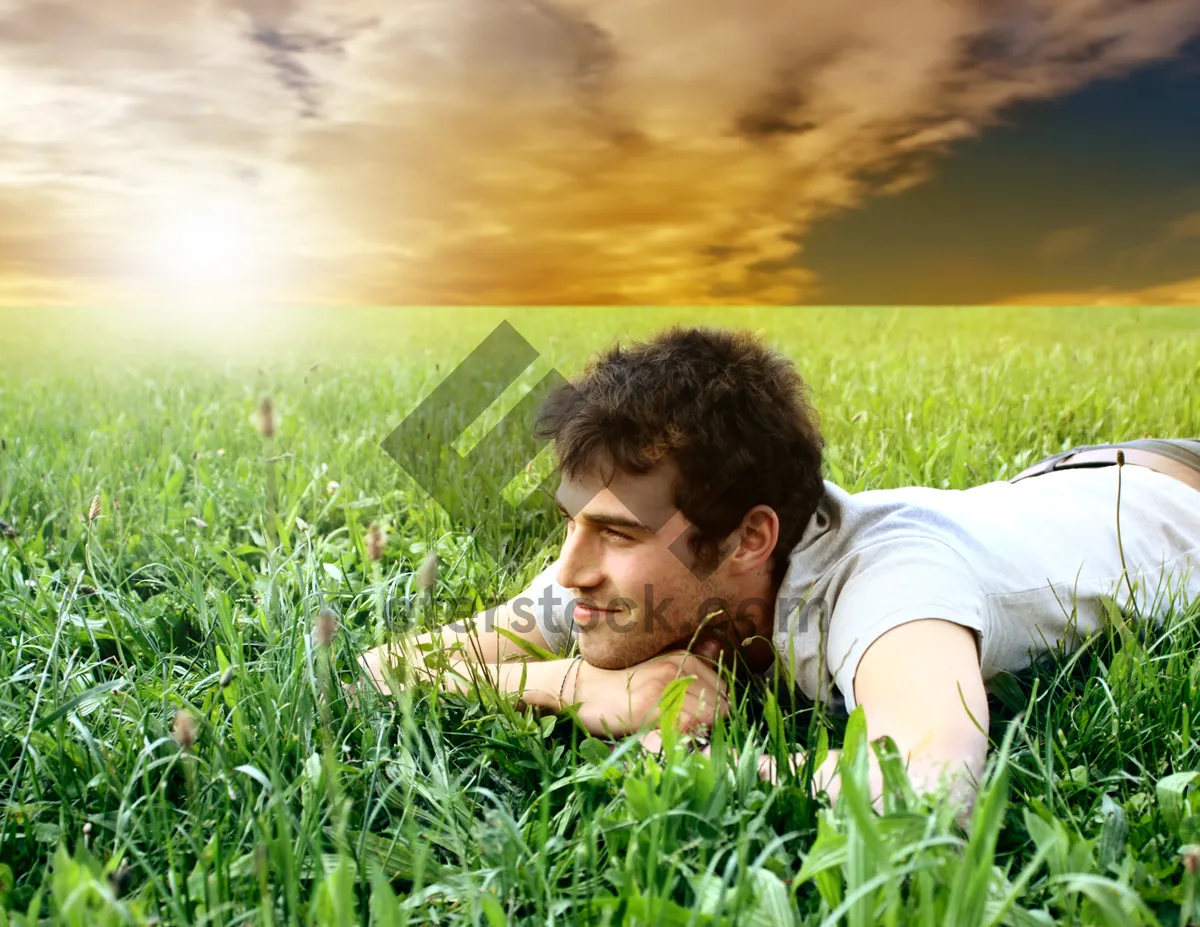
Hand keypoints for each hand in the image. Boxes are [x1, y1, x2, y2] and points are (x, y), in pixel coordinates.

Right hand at [568, 650, 728, 737]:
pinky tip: (662, 735)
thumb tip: (718, 652)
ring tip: (672, 731)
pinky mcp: (651, 707)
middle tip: (683, 727)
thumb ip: (689, 667)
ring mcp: (665, 687)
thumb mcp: (657, 668)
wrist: (581, 687)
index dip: (714, 709)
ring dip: (696, 732)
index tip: (694, 717)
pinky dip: (680, 738)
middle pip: (721, 706)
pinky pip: (685, 728)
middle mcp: (678, 668)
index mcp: (684, 657)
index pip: (725, 690)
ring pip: (707, 718)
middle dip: (708, 722)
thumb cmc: (620, 683)